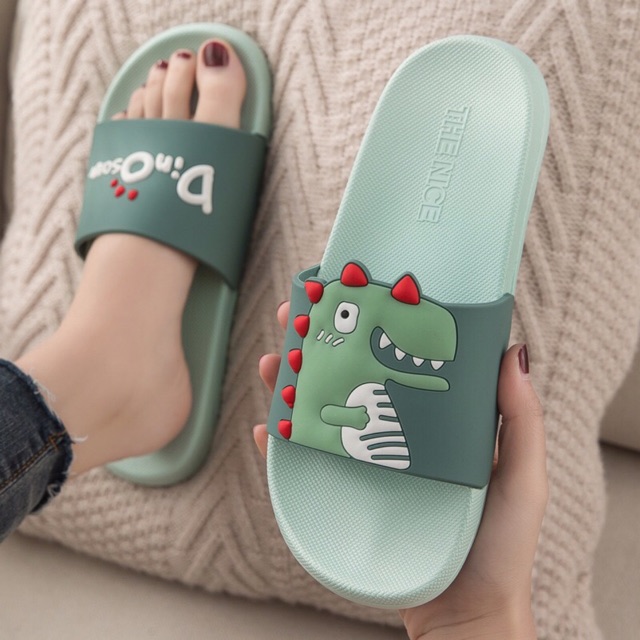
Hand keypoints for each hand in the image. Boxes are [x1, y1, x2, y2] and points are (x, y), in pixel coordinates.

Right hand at [254, 303, 546, 639]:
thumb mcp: (522, 478)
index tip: (353, 295)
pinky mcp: (345, 493)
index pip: (398, 357)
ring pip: (320, 409)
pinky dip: (282, 440)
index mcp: (434, 418)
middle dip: (318, 343)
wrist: (463, 613)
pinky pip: (305, 460)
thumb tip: (512, 350)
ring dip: (290, 382)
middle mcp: (396, 432)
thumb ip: (521, 420)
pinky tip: (266, 426)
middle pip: (350, 375)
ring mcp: (367, 461)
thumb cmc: (501, 547)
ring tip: (271, 363)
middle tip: (292, 318)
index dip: (373, 323)